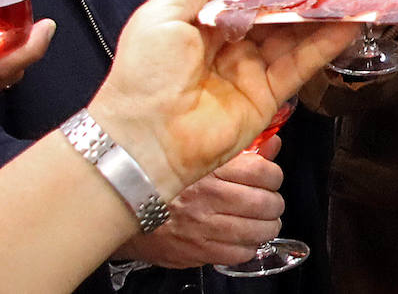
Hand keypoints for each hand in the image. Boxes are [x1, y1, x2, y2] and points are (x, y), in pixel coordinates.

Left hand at [88, 0, 357, 200]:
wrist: (147, 140)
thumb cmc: (144, 76)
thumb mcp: (161, 16)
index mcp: (202, 22)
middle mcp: (230, 44)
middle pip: (274, 12)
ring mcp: (251, 69)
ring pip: (293, 35)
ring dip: (321, 13)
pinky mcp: (269, 94)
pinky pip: (301, 64)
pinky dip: (326, 44)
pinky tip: (348, 23)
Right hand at [113, 147, 284, 267]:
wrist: (122, 207)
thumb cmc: (163, 179)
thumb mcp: (200, 156)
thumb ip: (240, 150)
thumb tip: (271, 145)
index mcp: (209, 166)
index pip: (263, 172)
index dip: (274, 176)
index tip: (270, 178)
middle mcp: (207, 196)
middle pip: (265, 203)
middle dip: (274, 204)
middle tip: (269, 203)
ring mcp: (202, 226)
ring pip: (258, 231)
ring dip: (267, 227)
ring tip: (262, 222)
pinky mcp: (197, 251)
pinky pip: (240, 253)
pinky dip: (249, 247)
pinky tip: (242, 239)